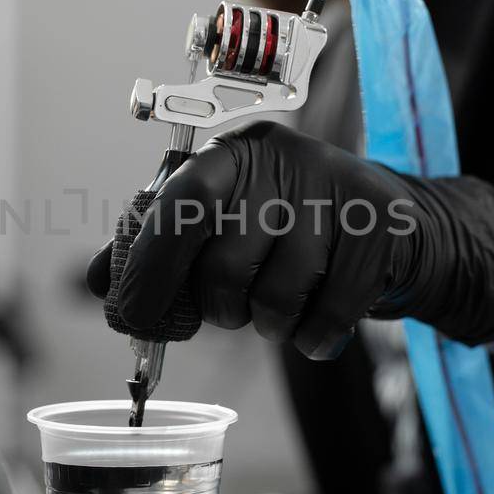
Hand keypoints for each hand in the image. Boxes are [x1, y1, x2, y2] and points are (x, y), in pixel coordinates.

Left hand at [87, 121, 493, 358]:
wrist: (396, 228)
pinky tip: (317, 326)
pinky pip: (330, 314)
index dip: (150, 269)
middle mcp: (282, 159)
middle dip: (221, 308)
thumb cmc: (292, 231)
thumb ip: (160, 249)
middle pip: (226, 264)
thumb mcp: (226, 225)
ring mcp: (336, 190)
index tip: (133, 318)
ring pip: (278, 297)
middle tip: (232, 311)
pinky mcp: (380, 227)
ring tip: (283, 308)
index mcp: (232, 154)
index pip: (178, 205)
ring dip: (272, 326)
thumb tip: (97, 283)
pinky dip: (316, 339)